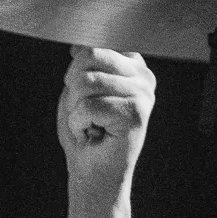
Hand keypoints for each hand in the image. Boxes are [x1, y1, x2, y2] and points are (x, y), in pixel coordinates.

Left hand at [57, 44, 154, 186]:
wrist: (91, 172)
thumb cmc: (85, 133)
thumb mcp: (77, 89)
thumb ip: (82, 64)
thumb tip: (79, 45)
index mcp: (131, 66)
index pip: (94, 45)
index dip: (76, 70)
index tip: (84, 94)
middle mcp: (142, 76)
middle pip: (90, 56)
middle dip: (74, 87)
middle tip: (85, 111)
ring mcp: (142, 93)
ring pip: (86, 82)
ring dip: (76, 108)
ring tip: (91, 123)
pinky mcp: (136, 113)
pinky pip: (88, 106)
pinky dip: (79, 123)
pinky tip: (93, 134)